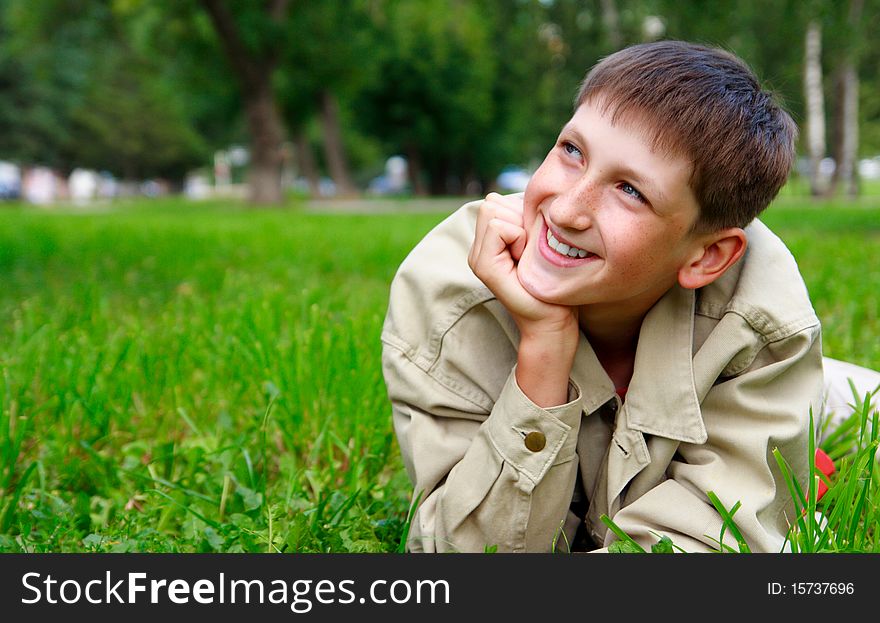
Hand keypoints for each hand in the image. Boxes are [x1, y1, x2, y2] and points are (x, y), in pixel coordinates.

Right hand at [467, 193, 575, 334]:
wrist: (554, 321)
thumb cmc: (555, 284)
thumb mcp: (540, 243)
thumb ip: (526, 221)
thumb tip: (531, 195)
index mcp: (488, 243)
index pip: (495, 201)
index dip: (520, 214)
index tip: (533, 243)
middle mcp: (477, 249)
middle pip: (491, 202)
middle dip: (518, 218)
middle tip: (530, 250)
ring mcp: (477, 258)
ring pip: (492, 210)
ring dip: (519, 228)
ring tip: (528, 257)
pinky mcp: (483, 266)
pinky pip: (498, 228)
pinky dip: (518, 238)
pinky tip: (525, 261)